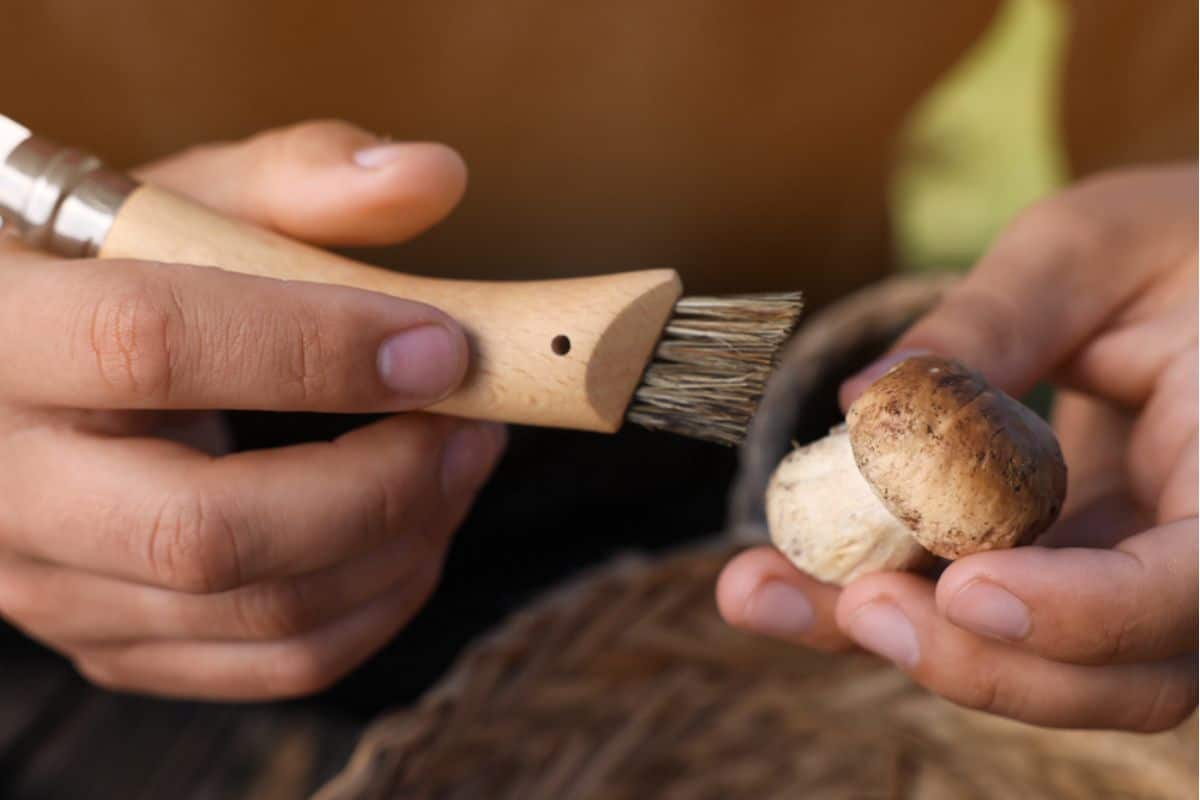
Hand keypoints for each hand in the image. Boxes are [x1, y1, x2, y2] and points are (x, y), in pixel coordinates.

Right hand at [0, 120, 505, 699]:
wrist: (20, 378)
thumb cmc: (110, 276)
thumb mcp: (180, 202)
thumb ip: (300, 177)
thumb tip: (434, 176)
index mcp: (1, 332)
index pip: (151, 344)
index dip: (317, 348)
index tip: (445, 343)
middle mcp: (5, 485)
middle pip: (210, 530)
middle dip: (383, 484)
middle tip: (473, 424)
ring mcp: (50, 587)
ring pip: (261, 613)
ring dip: (404, 542)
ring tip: (460, 461)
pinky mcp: (111, 644)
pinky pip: (275, 665)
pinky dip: (379, 603)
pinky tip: (415, 529)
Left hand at [719, 165, 1196, 730]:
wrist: (1195, 270)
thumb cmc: (1172, 241)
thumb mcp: (1091, 248)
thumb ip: (996, 317)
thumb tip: (865, 400)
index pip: (1186, 588)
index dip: (1084, 613)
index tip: (967, 588)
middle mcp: (1197, 555)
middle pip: (1115, 675)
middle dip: (976, 660)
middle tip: (854, 605)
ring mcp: (1128, 578)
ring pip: (1031, 666)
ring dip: (895, 640)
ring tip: (762, 592)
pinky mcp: (1057, 572)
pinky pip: (973, 615)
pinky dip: (879, 602)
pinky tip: (776, 578)